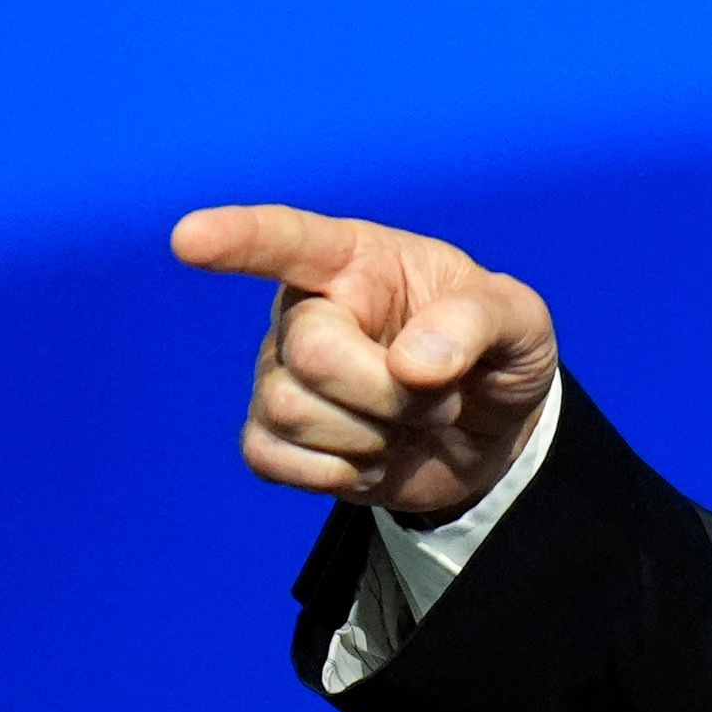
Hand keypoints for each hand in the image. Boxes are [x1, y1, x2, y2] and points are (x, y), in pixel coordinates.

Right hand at [172, 204, 559, 518]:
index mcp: (358, 261)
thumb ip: (479, 321)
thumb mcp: (520, 321)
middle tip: (439, 398)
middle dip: (388, 392)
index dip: (237, 238)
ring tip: (408, 422)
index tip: (190, 240)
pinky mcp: (275, 435)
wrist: (492, 431)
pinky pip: (269, 457)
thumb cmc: (496, 353)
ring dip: (373, 434)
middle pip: (310, 353)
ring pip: (290, 410)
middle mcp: (305, 309)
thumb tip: (411, 365)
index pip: (287, 239)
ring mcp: (280, 372)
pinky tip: (371, 458)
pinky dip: (336, 474)